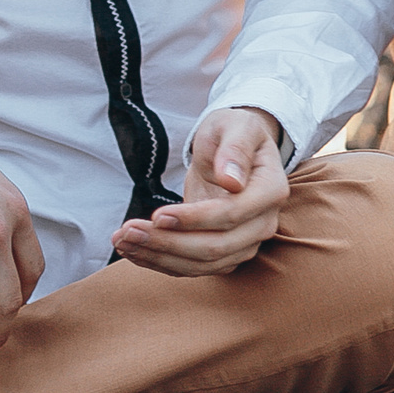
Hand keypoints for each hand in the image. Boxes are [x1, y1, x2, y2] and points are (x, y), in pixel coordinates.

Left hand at [112, 107, 289, 276]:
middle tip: (127, 230)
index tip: (158, 214)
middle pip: (215, 247)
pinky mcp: (225, 253)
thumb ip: (235, 148)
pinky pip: (192, 267)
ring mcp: (245, 242)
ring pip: (201, 264)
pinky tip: (132, 251)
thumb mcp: (235, 125)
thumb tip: (231, 180)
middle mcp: (263, 223)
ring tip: (122, 240)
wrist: (232, 151)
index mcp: (271, 190)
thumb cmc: (233, 132)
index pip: (232, 215)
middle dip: (168, 243)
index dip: (194, 219)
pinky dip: (160, 262)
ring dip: (159, 256)